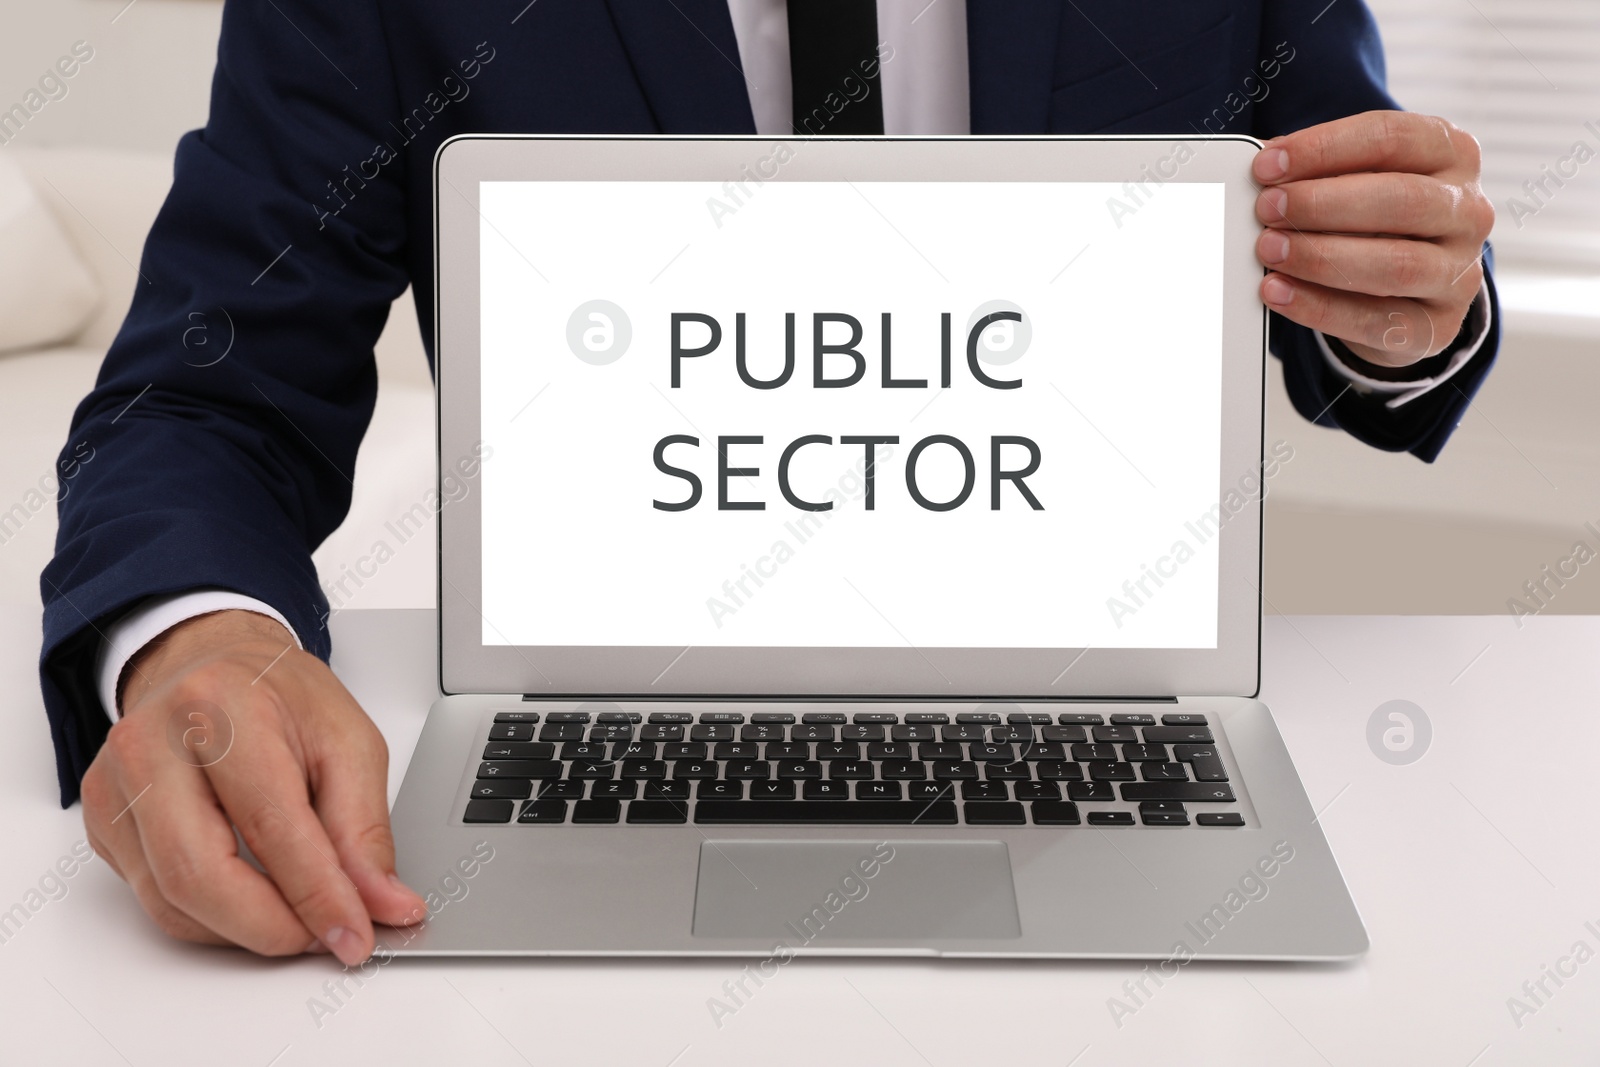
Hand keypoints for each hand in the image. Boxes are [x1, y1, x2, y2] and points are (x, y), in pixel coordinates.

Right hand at [81, 610, 424, 963]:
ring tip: (298, 916)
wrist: (213, 665)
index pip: (271, 825)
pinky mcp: (103, 821)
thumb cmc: (280, 698)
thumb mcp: (349, 742)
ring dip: (245, 930)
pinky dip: (213, 918)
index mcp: (222, 707)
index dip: (318, 895)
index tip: (356, 935)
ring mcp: (116, 784)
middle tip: (324, 937)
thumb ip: (365, 828)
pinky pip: (155, 900)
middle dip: (273, 927)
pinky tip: (253, 897)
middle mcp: (153, 744)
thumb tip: (382, 904)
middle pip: (201, 875)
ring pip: (173, 901)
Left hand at [1252, 110, 1493, 366]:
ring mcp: (1459, 271)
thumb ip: (1322, 170)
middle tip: (1267, 209)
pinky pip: (1376, 320)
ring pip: (1396, 264)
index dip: (1325, 149)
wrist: (1409, 289)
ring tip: (1270, 249)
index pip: (1393, 138)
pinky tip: (1277, 292)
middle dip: (1323, 204)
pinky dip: (1318, 307)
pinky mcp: (1436, 326)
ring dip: (1321, 257)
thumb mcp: (1359, 181)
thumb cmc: (1375, 219)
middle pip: (1401, 199)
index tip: (1268, 165)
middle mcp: (1467, 210)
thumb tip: (1266, 167)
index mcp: (1453, 154)